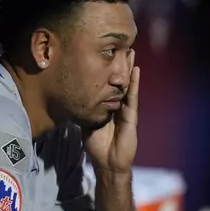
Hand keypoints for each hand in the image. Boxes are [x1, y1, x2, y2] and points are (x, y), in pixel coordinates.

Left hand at [84, 51, 139, 172]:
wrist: (107, 163)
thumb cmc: (98, 146)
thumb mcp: (88, 124)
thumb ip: (86, 111)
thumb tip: (73, 99)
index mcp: (109, 107)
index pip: (110, 86)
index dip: (111, 72)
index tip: (109, 56)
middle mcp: (119, 106)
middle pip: (121, 82)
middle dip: (122, 66)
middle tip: (124, 47)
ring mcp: (126, 110)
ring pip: (128, 86)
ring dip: (130, 69)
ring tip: (131, 53)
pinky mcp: (131, 116)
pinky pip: (132, 97)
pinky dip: (133, 84)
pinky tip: (135, 71)